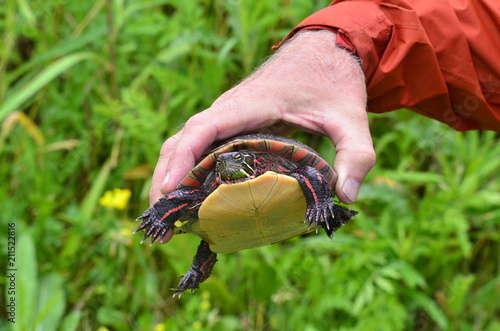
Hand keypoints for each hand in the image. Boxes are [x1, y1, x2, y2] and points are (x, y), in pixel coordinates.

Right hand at [149, 30, 374, 243]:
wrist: (324, 50)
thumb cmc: (332, 80)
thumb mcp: (351, 117)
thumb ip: (355, 154)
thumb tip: (347, 198)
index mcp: (250, 105)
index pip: (202, 129)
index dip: (182, 159)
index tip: (169, 190)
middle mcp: (229, 109)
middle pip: (181, 140)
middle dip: (165, 177)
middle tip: (162, 220)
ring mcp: (227, 115)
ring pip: (184, 142)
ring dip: (170, 174)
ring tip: (168, 214)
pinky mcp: (232, 122)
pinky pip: (199, 144)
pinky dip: (186, 168)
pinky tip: (191, 195)